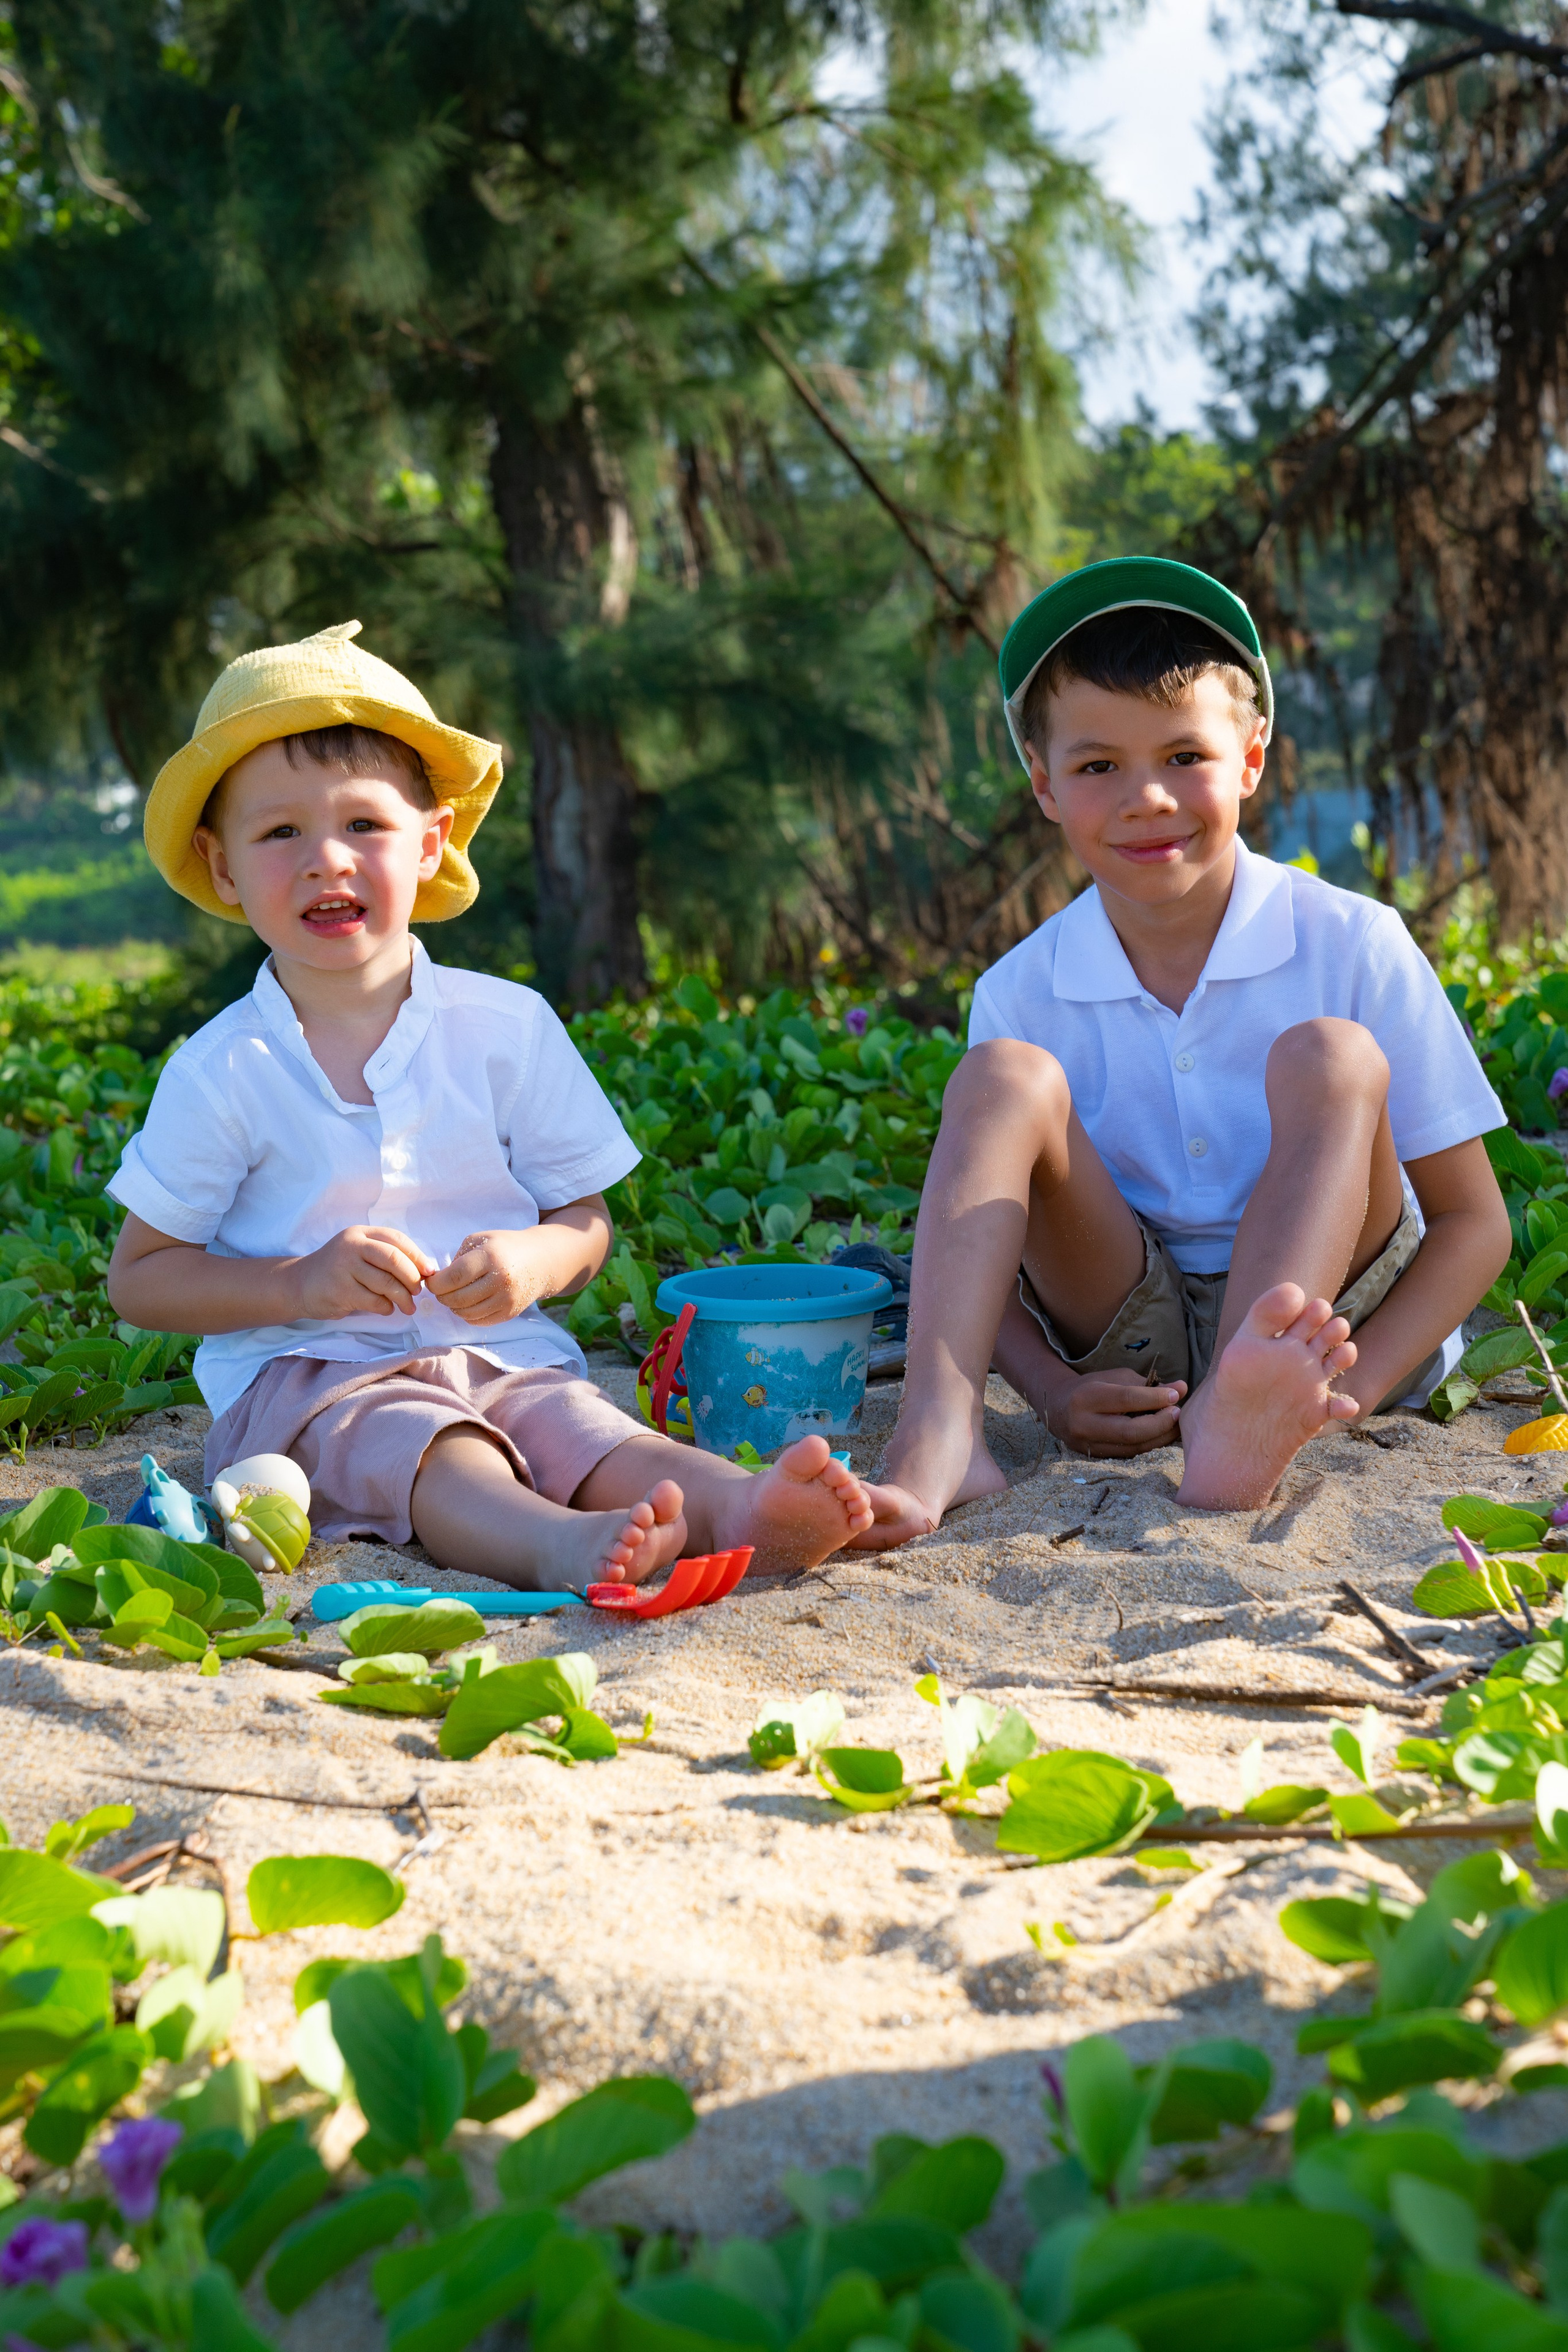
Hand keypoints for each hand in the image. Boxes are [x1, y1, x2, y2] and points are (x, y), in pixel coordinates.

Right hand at [292, 1225, 435, 1319]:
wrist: (299, 1284)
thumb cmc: (338, 1269)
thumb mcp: (359, 1252)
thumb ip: (386, 1255)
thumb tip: (426, 1269)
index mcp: (360, 1233)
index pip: (397, 1240)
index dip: (417, 1256)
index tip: (429, 1272)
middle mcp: (351, 1246)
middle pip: (394, 1259)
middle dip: (412, 1278)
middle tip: (418, 1291)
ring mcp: (344, 1268)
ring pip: (386, 1283)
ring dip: (403, 1297)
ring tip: (408, 1306)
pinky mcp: (340, 1291)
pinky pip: (374, 1301)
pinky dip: (386, 1307)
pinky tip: (386, 1308)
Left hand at [423, 1230, 550, 1324]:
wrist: (540, 1260)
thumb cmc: (504, 1246)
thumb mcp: (479, 1240)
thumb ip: (457, 1258)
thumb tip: (438, 1279)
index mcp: (490, 1257)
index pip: (453, 1277)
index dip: (436, 1283)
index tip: (431, 1282)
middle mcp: (500, 1280)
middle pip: (458, 1298)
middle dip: (441, 1296)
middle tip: (439, 1290)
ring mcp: (506, 1299)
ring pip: (467, 1313)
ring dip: (453, 1307)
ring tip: (453, 1296)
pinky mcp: (510, 1313)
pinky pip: (479, 1321)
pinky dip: (467, 1315)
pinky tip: (467, 1304)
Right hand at [1050, 1367, 1187, 1458]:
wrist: (1058, 1408)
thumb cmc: (1091, 1387)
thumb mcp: (1114, 1377)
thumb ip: (1146, 1384)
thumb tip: (1181, 1388)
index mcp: (1086, 1397)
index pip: (1126, 1399)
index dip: (1155, 1398)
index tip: (1175, 1394)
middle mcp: (1084, 1424)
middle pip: (1131, 1431)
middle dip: (1160, 1423)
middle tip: (1178, 1413)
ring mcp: (1088, 1445)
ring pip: (1133, 1448)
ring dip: (1160, 1437)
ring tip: (1175, 1425)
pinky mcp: (1096, 1457)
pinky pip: (1129, 1454)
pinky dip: (1149, 1444)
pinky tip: (1161, 1434)